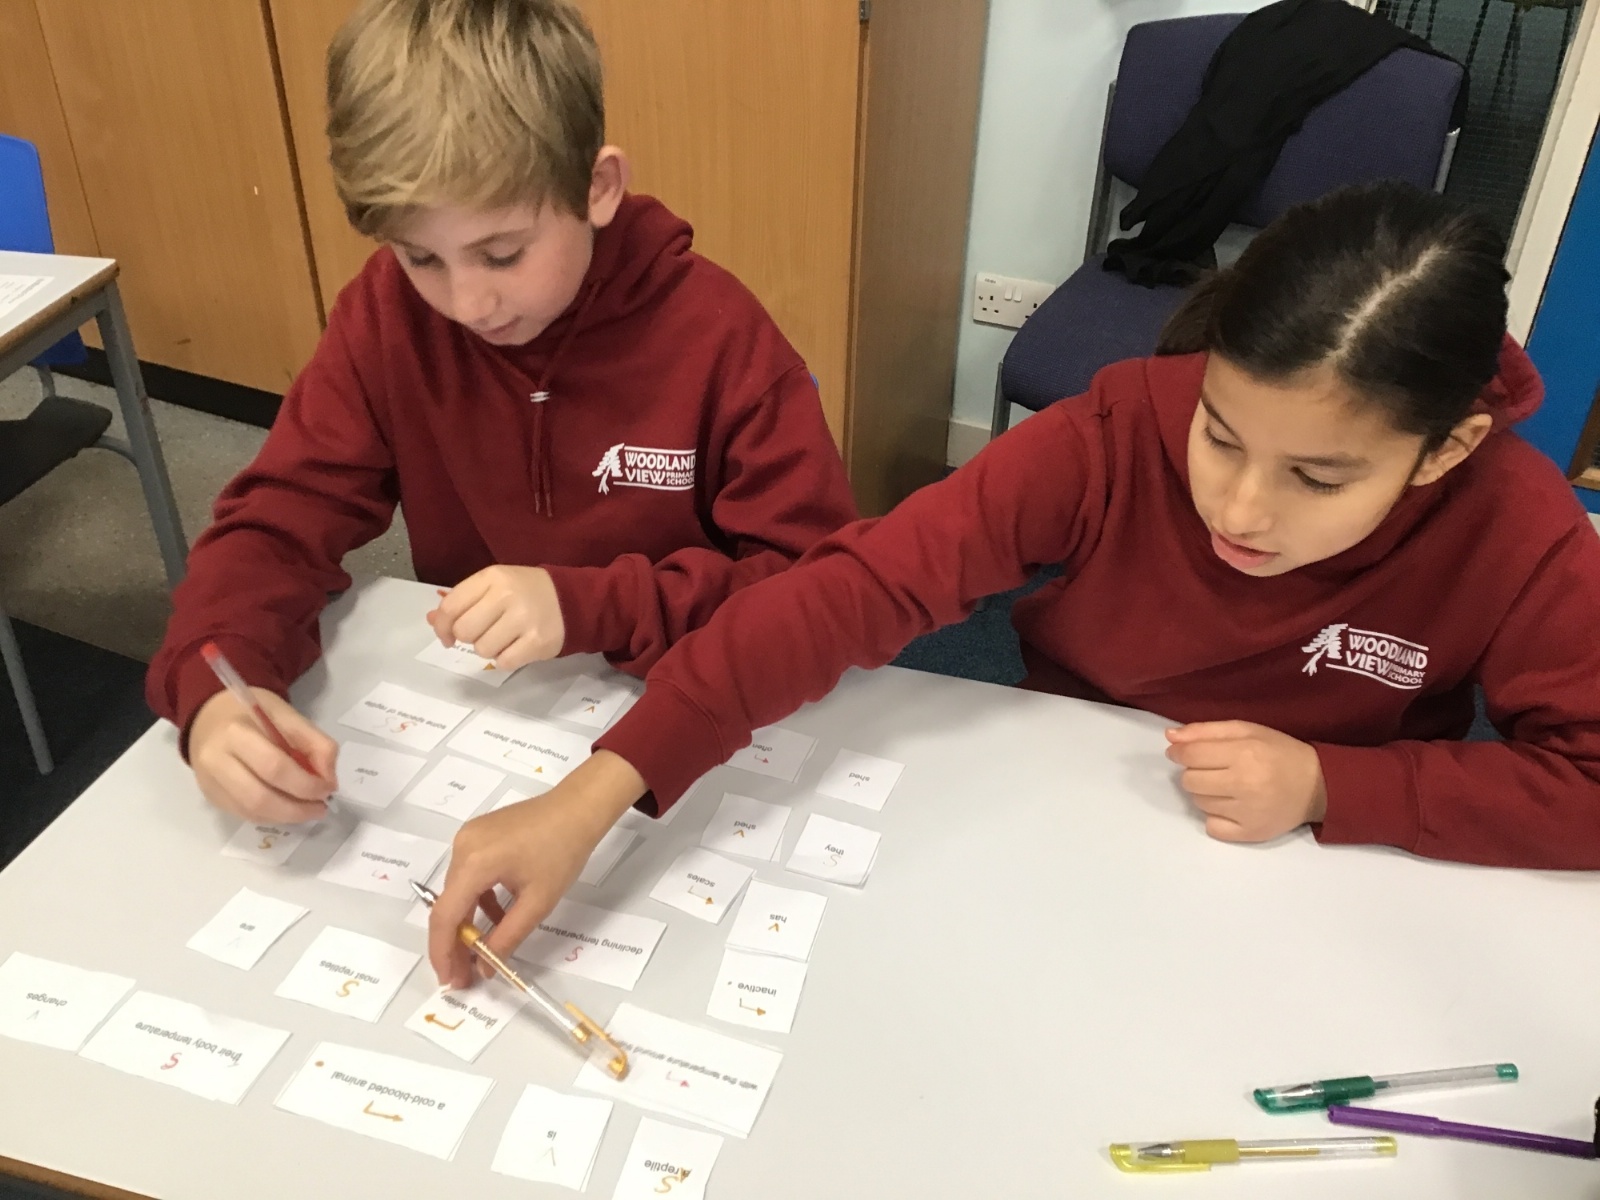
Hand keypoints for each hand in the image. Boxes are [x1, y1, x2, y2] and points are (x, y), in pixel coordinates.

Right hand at [189, 687, 336, 822]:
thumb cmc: (254, 714)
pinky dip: (272, 816)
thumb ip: (315, 743)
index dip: (306, 784)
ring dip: (286, 817)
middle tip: (321, 807)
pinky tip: (288, 809)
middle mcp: (216, 762)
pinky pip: (245, 815)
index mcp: (235, 734)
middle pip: (259, 798)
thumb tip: (329, 780)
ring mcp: (210, 783)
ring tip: (309, 810)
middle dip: (297, 809)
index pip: (274, 767)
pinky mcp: (211, 797)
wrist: (210, 717)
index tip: (328, 788)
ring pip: (251, 812)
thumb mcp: (288, 715)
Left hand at [427, 565, 563, 669]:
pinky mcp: (537, 642)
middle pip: (464, 631)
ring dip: (489, 648)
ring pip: (482, 649)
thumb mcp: (494, 585)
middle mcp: (507, 595)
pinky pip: (504, 662)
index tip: (447, 635)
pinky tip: (517, 647)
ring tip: (505, 637)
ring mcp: (524, 619)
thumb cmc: (526, 591)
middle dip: (469, 637)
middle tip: (484, 633)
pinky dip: (506, 659)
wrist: (572, 599)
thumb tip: (433, 620)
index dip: (442, 626)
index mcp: (493, 577)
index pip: (450, 606)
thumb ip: (463, 600)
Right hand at [429, 750, 647, 988]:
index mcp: (473, 862)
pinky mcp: (478, 836)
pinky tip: (496, 917)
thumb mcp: (537, 903)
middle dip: (455, 943)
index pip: (445, 916)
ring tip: (479, 953)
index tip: (449, 980)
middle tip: (464, 975)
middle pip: (448, 905)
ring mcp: (468, 838)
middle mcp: (462, 847)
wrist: (578, 808)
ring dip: (467, 923)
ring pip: (458, 892)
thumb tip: (484, 966)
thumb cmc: (562, 852)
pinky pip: (470, 876)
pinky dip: (478, 900)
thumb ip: (506, 938)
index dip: (443, 952)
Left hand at [1164, 720, 1326, 842]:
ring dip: (1205, 793)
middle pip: (1190, 781)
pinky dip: (1215, 817)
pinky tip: (1231, 807)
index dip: (1178, 753)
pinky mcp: (1251, 833)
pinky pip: (1212, 827)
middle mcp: (1244, 784)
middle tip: (1212, 769)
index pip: (1191, 756)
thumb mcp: (1247, 730)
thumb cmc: (1279, 752)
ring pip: (1199, 803)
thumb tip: (1170, 737)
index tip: (1180, 752)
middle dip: (1194, 773)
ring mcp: (1247, 813)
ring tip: (1227, 786)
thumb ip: (1206, 731)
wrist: (1317, 785)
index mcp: (1244, 753)